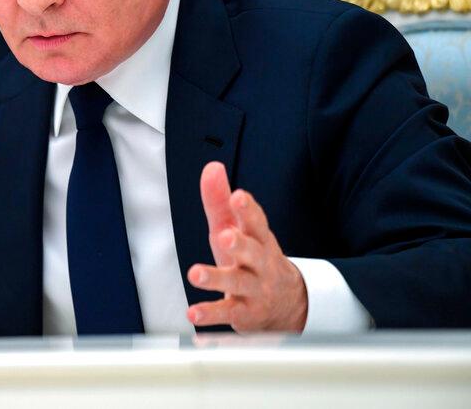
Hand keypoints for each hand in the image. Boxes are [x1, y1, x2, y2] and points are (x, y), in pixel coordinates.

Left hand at [185, 162, 307, 331]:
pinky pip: (228, 313)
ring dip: (217, 278)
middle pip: (253, 252)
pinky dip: (210, 314)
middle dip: (240, 244)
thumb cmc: (252, 259)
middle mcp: (260, 263)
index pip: (257, 222)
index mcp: (259, 239)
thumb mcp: (236, 228)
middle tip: (224, 236)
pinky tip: (193, 312)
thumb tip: (212, 167)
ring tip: (195, 273)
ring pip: (238, 282)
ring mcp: (255, 289)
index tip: (238, 196)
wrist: (288, 305)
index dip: (248, 209)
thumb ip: (220, 200)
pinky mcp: (245, 313)